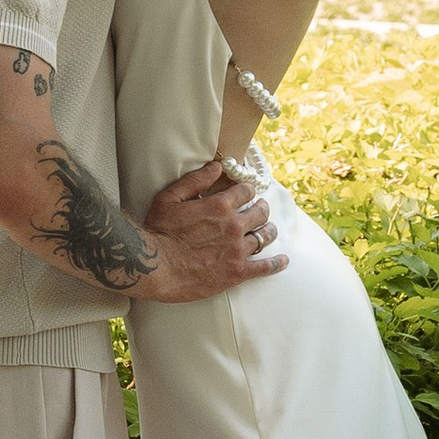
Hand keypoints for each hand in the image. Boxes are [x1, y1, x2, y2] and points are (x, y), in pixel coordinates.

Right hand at [139, 158, 284, 304]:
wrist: (155, 268)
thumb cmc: (159, 232)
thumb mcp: (170, 198)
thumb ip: (196, 180)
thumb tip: (217, 166)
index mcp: (220, 206)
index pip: (246, 191)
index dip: (247, 190)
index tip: (246, 193)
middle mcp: (234, 226)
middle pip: (260, 212)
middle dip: (261, 208)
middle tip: (260, 209)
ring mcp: (237, 250)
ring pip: (265, 236)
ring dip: (268, 231)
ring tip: (268, 230)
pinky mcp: (237, 273)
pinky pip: (264, 267)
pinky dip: (276, 263)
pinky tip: (283, 261)